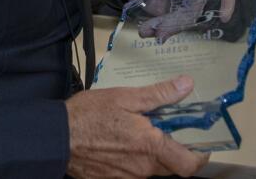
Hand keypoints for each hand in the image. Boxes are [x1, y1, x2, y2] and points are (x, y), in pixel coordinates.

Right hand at [66, 76, 208, 178]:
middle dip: (174, 148)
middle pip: (171, 165)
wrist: (55, 138)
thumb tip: (187, 85)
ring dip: (152, 152)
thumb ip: (159, 94)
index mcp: (150, 148)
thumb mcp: (126, 97)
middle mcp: (142, 169)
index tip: (201, 141)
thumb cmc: (89, 115)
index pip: (189, 164)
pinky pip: (132, 171)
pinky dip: (134, 157)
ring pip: (151, 168)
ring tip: (140, 128)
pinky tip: (121, 139)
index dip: (200, 155)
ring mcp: (126, 177)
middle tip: (167, 126)